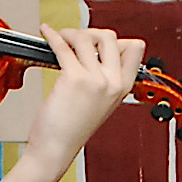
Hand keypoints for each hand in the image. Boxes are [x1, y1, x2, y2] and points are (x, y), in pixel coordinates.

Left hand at [24, 22, 145, 165]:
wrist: (56, 149)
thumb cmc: (72, 129)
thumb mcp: (102, 103)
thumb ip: (106, 79)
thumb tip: (99, 51)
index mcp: (123, 87)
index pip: (135, 48)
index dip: (116, 40)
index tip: (99, 41)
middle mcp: (112, 81)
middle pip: (109, 36)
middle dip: (90, 32)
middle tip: (75, 39)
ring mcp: (95, 79)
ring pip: (85, 37)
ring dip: (69, 33)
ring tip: (61, 39)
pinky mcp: (73, 78)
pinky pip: (63, 46)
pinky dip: (52, 35)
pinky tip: (46, 33)